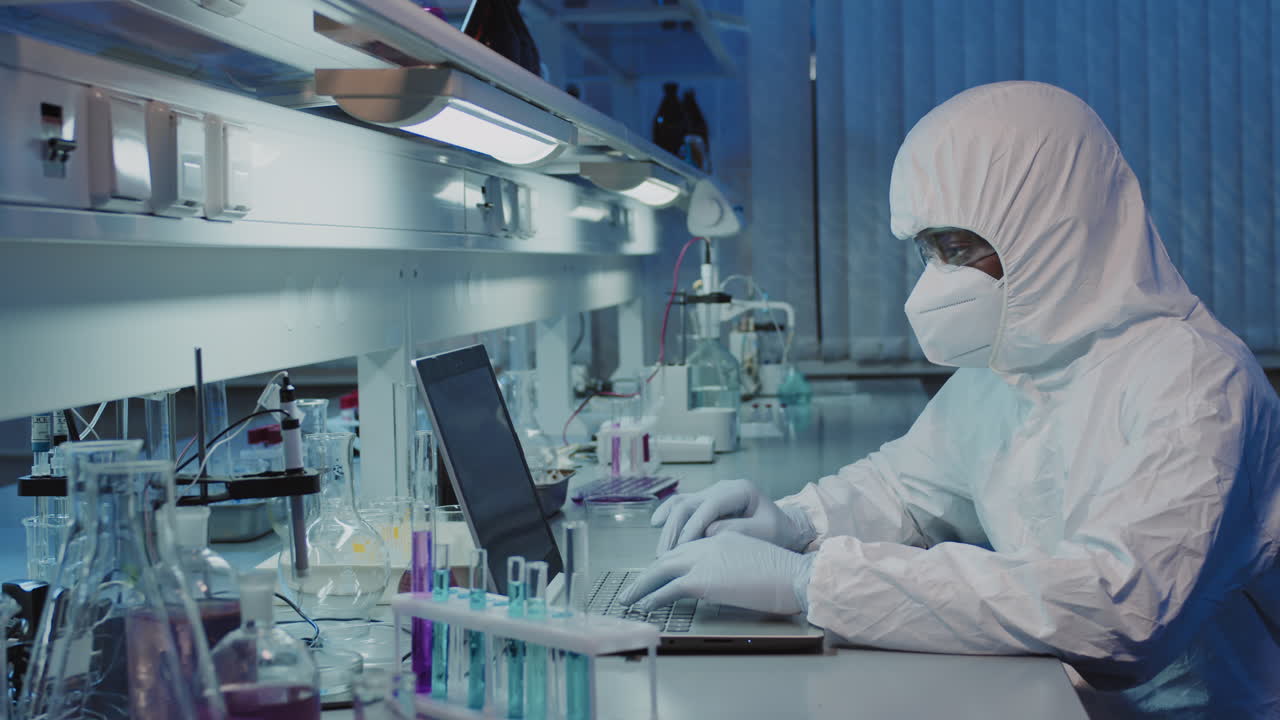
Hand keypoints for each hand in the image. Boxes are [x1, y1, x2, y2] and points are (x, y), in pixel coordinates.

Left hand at [618, 532, 815, 615]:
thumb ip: (731, 564)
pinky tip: (644, 606)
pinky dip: (653, 597)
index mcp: (721, 537)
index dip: (669, 562)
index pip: (687, 547)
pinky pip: (668, 589)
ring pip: (661, 570)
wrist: (794, 576)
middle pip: (668, 556)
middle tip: (635, 586)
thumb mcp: (752, 561)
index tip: (658, 574)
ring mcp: (703, 560)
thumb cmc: (784, 574)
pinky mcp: (702, 580)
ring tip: (630, 599)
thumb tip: (718, 582)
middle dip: (649, 573)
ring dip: (642, 585)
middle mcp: (708, 543)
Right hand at [651, 479, 814, 554]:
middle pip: (690, 503)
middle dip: (675, 529)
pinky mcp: (704, 504)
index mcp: (740, 490)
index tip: (684, 547)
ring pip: (681, 503)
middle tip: (665, 555)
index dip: (694, 525)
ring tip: (661, 551)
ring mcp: (711, 494)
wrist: (785, 529)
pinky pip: (682, 506)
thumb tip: (709, 532)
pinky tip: (656, 524)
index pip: (711, 505)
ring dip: (669, 526)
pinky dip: (668, 515)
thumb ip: (739, 530)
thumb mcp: (766, 532)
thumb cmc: (778, 532)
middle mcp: (722, 488)